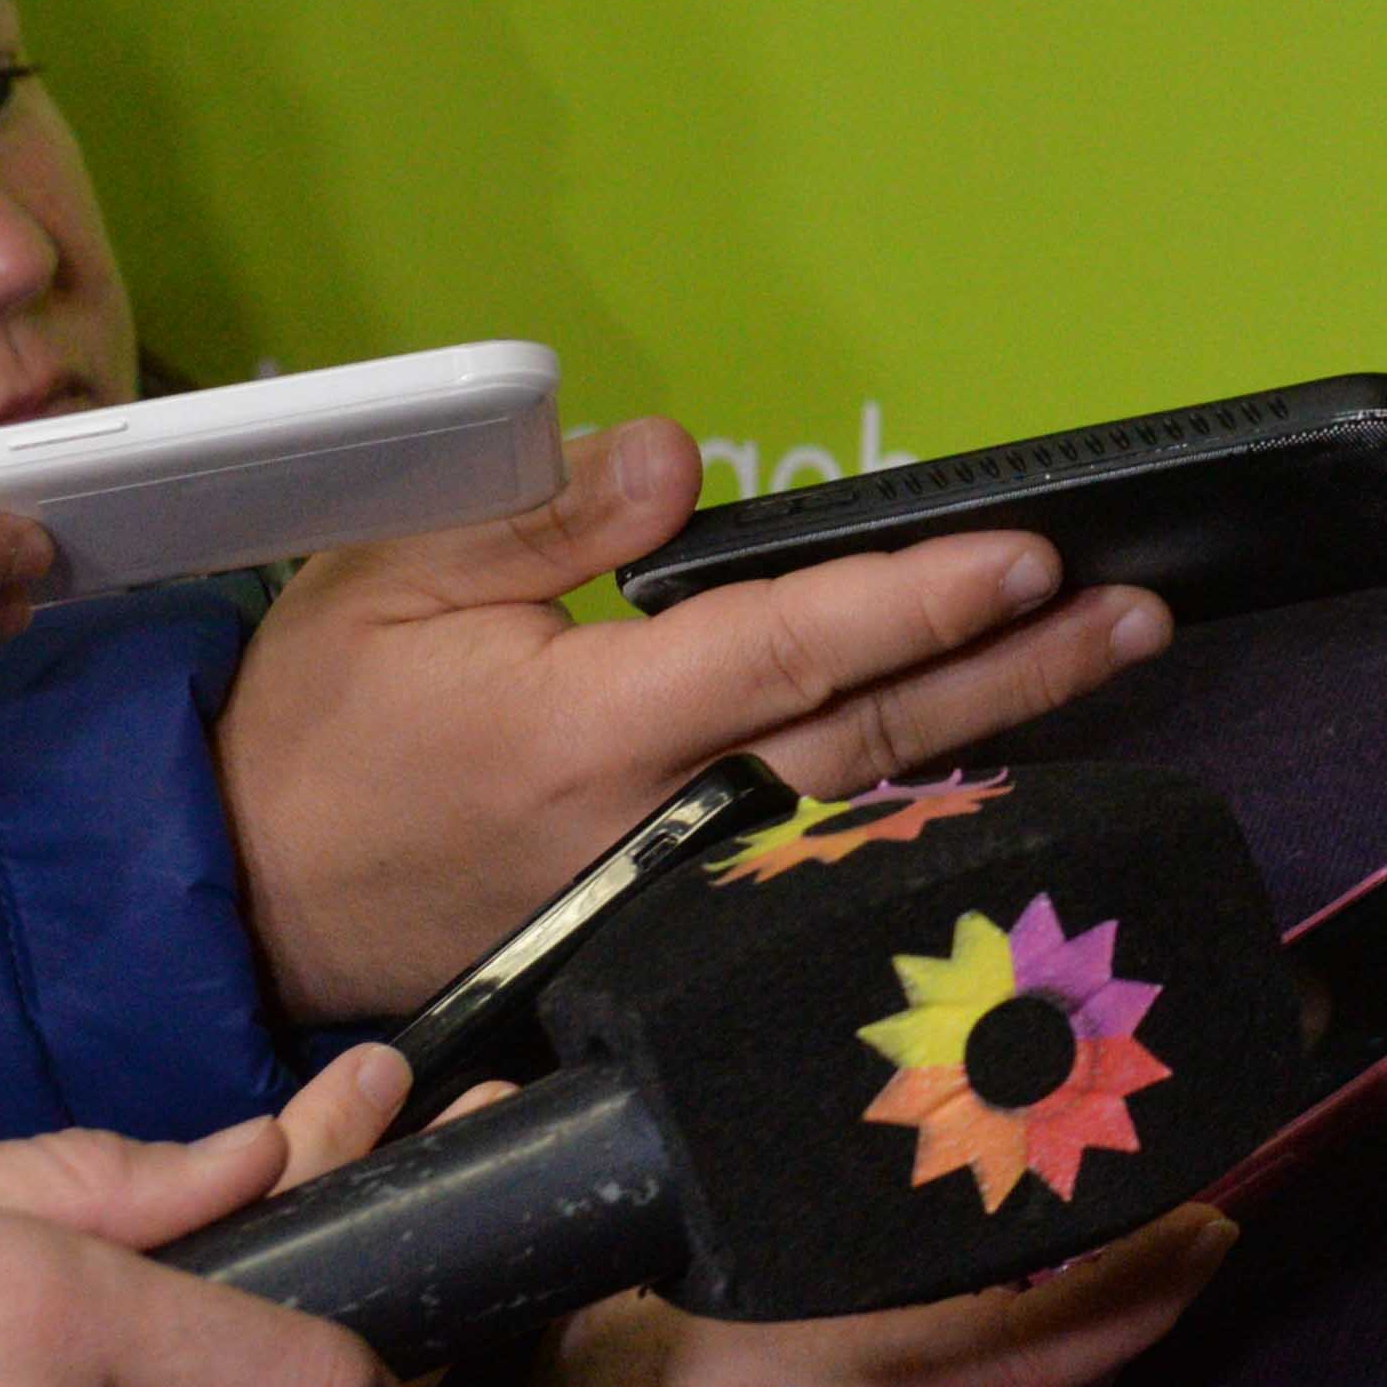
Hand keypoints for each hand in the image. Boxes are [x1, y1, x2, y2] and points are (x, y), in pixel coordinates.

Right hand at [214, 416, 1176, 1022]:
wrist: (250, 894)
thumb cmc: (326, 724)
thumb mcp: (397, 575)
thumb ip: (546, 511)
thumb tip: (684, 455)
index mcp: (588, 728)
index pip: (790, 651)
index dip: (918, 605)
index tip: (1027, 560)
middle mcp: (656, 823)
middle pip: (873, 737)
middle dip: (1019, 671)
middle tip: (1135, 613)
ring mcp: (679, 894)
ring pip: (870, 804)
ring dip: (1001, 732)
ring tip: (1111, 660)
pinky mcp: (682, 930)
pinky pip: (825, 861)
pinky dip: (926, 807)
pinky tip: (1009, 757)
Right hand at [524, 1206, 1235, 1386]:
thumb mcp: (682, 1283)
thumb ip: (776, 1200)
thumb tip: (725, 1089)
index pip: (1047, 1328)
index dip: (1144, 1265)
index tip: (1205, 1198)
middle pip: (1086, 1354)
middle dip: (1142, 1267)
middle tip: (1182, 1180)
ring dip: (1102, 1314)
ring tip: (1132, 1224)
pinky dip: (1056, 1370)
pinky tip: (1051, 1310)